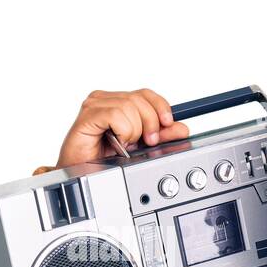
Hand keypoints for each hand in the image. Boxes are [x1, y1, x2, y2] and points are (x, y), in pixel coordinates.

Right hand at [54, 88, 190, 167]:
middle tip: (147, 141)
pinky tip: (116, 142)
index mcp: (119, 102)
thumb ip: (162, 135)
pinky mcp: (88, 115)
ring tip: (125, 144)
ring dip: (134, 130)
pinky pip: (116, 115)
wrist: (84, 172)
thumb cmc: (105, 158)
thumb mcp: (142, 146)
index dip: (161, 106)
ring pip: (130, 106)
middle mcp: (106, 100)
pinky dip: (123, 131)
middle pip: (141, 99)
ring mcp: (95, 105)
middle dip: (151, 123)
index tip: (168, 124)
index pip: (146, 94)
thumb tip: (182, 128)